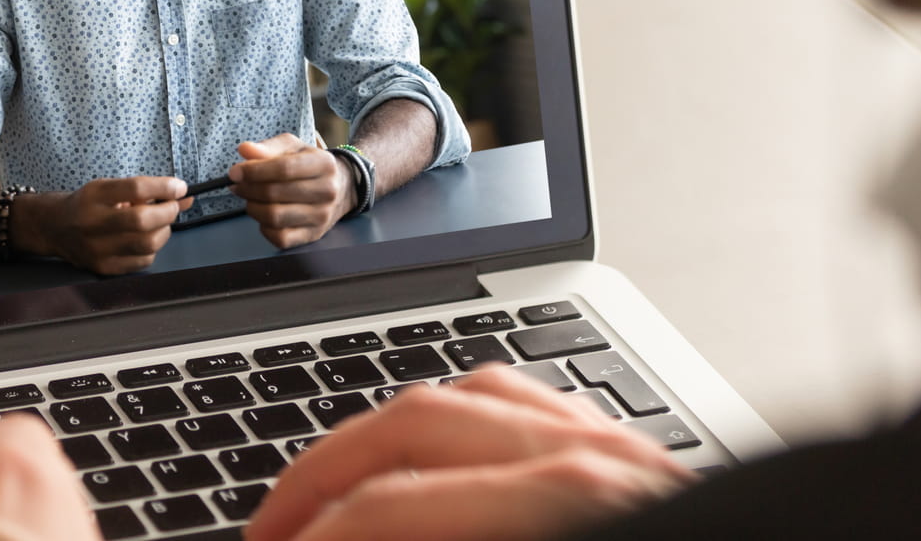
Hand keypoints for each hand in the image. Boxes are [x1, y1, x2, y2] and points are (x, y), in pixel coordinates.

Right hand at [23, 176, 191, 273]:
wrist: (55, 228)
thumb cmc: (88, 204)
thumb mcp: (109, 187)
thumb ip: (144, 190)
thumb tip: (183, 193)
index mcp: (94, 195)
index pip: (135, 188)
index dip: (164, 187)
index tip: (179, 187)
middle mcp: (93, 222)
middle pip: (142, 220)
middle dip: (168, 212)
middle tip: (172, 207)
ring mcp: (97, 249)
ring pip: (147, 244)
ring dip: (163, 232)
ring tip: (158, 224)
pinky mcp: (104, 267)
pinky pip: (143, 261)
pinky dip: (152, 249)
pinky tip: (144, 239)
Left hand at [230, 134, 350, 248]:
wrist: (341, 187)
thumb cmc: (310, 164)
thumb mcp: (293, 147)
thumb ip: (268, 147)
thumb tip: (244, 150)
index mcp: (323, 164)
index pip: (284, 168)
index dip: (254, 171)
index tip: (235, 172)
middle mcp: (327, 191)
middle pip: (275, 194)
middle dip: (248, 189)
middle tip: (237, 185)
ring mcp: (322, 216)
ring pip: (275, 217)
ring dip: (253, 208)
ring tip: (249, 198)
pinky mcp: (314, 235)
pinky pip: (280, 238)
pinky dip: (264, 227)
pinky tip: (264, 215)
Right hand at [246, 366, 691, 540]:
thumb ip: (428, 539)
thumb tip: (355, 539)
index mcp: (564, 514)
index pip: (388, 513)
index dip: (312, 539)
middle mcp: (598, 464)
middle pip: (416, 424)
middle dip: (322, 479)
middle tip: (271, 535)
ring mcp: (629, 451)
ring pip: (471, 394)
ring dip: (384, 439)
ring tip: (332, 499)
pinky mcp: (649, 463)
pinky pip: (535, 405)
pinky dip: (462, 424)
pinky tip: (432, 465)